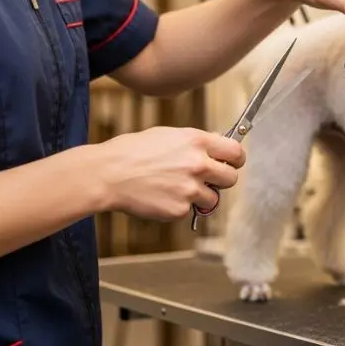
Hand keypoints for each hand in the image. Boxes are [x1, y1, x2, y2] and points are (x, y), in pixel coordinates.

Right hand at [95, 126, 245, 220]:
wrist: (108, 174)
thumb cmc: (133, 151)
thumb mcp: (168, 135)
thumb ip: (196, 141)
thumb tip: (218, 142)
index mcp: (197, 142)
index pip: (236, 152)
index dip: (236, 159)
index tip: (233, 163)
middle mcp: (198, 165)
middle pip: (231, 178)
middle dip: (222, 180)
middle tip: (209, 180)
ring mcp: (190, 189)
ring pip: (213, 199)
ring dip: (201, 196)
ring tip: (177, 188)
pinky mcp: (180, 209)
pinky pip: (190, 210)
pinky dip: (180, 206)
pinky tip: (162, 196)